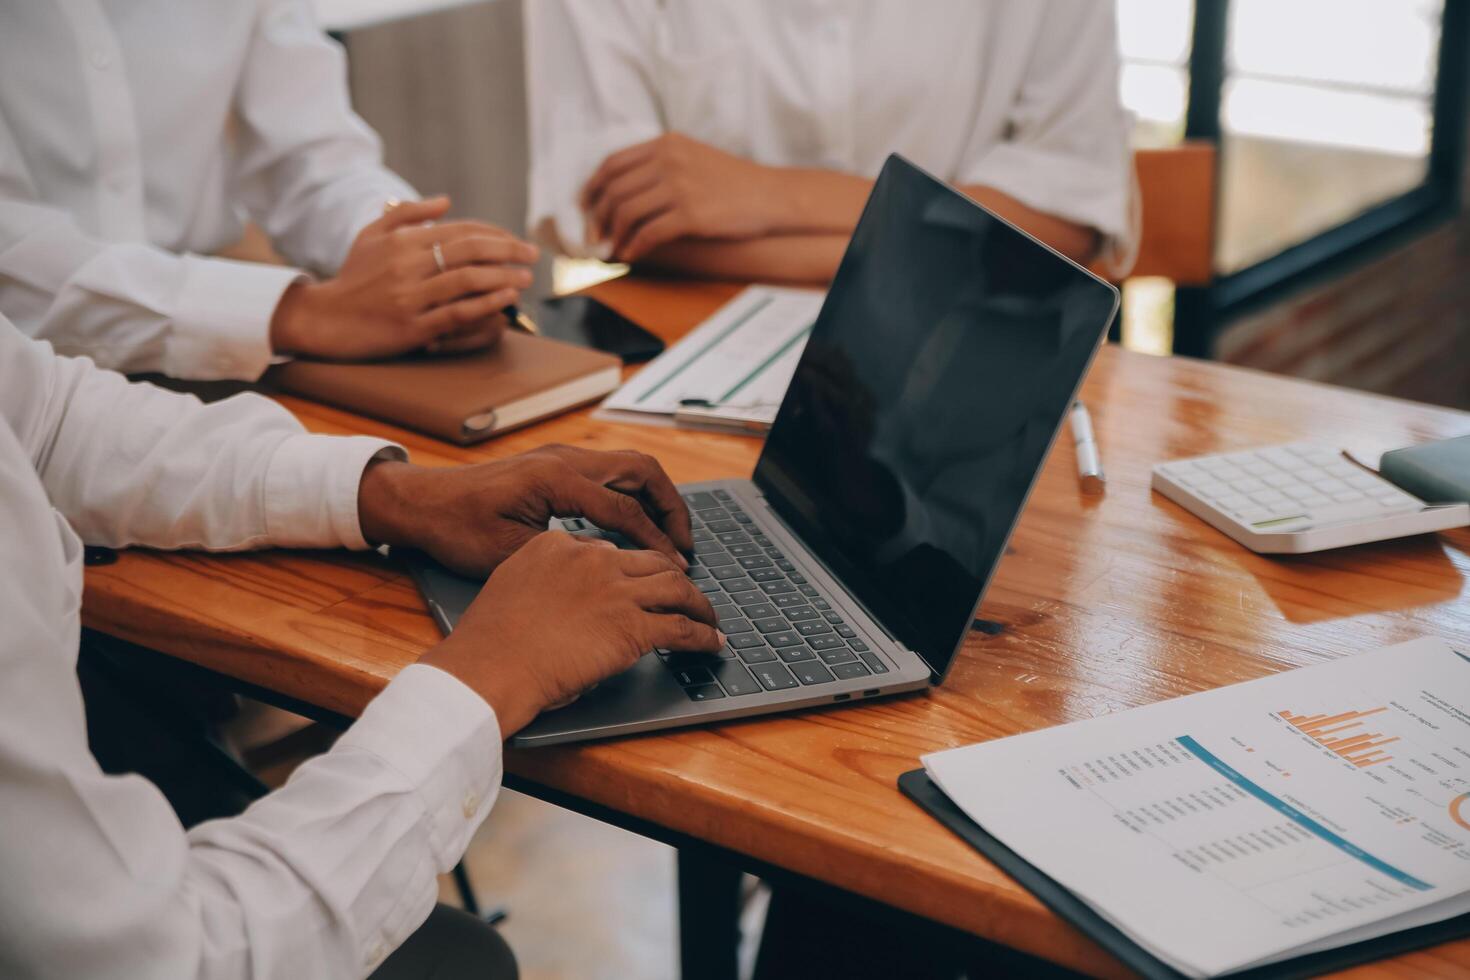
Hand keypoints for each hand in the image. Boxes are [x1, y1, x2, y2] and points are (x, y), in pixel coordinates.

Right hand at [269, 196, 538, 359]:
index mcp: (401, 241)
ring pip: (467, 280)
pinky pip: (457, 312)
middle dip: (508, 250)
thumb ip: (406, 213)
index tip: (516, 241)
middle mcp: (407, 265)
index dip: (494, 234)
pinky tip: (505, 299)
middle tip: (533, 254)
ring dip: (503, 277)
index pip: (459, 230)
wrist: (325, 320)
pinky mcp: (412, 327)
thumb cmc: (353, 277)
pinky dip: (485, 304)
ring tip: (525, 278)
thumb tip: (446, 200)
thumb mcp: (371, 236)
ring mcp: (410, 297)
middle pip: (469, 250)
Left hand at [357, 444, 693, 577]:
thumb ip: (565, 556)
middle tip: (686, 545)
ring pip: (629, 467)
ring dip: (656, 498)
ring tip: (670, 536)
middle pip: (642, 470)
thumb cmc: (457, 529)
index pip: (625, 509)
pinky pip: (610, 472)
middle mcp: (565, 460)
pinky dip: (633, 495)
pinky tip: (636, 525)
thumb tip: (612, 567)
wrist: (422, 503)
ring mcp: (561, 458)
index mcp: (557, 480)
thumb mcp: (511, 553)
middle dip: (671, 506)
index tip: (677, 567)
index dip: (656, 541)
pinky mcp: (556, 466)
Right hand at [419, 533, 721, 733]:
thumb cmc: (490, 640)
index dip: (630, 569)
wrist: (490, 664)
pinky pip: (682, 627)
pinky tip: (711, 643)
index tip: (638, 583)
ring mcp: (617, 591)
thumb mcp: (512, 587)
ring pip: (677, 586)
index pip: (609, 550)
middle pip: (651, 561)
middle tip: (685, 594)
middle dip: (674, 577)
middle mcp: (593, 559)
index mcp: (558, 545)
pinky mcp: (633, 627)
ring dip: (699, 603)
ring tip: (709, 617)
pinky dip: (703, 635)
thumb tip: (567, 601)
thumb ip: (543, 583)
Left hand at [581, 133, 781, 262]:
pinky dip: (634, 247)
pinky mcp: (691, 214)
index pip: (612, 163)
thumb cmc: (732, 182)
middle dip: (597, 217)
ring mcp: (680, 186)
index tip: (585, 207)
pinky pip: (649, 233)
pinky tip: (632, 255)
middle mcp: (669, 160)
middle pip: (614, 190)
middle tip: (594, 236)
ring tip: (613, 247)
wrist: (770, 195)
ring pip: (626, 212)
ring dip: (614, 234)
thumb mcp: (692, 157)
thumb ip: (660, 164)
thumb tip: (621, 190)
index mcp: (665, 144)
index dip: (592, 188)